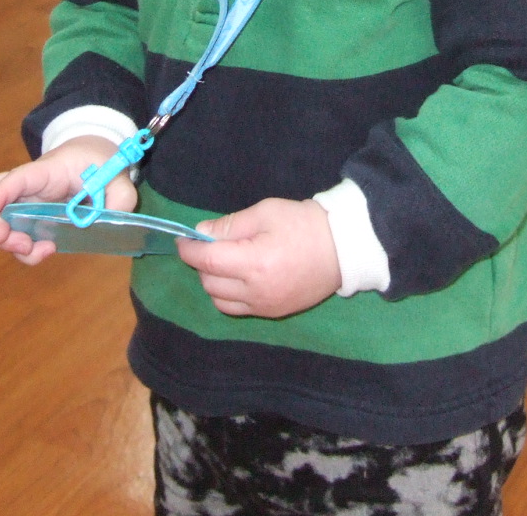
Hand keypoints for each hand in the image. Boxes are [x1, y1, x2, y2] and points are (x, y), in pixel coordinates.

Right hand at [0, 136, 137, 264]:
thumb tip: (112, 218)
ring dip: (9, 243)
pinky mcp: (32, 217)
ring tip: (35, 251)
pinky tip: (46, 250)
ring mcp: (27, 202)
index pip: (18, 178)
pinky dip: (25, 249)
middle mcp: (29, 187)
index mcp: (47, 171)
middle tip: (17, 243)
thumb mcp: (116, 174)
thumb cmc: (99, 161)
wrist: (93, 156)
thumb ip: (121, 196)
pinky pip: (17, 233)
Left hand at [176, 198, 340, 318]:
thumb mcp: (266, 212)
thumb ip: (230, 224)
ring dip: (213, 281)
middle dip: (202, 263)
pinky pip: (237, 309)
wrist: (343, 248)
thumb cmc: (304, 223)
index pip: (207, 261)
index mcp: (255, 263)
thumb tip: (200, 233)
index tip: (183, 240)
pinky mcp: (273, 312)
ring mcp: (265, 306)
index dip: (189, 250)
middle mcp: (256, 290)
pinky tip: (237, 278)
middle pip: (209, 282)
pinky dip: (227, 295)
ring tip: (223, 262)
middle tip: (208, 245)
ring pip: (219, 300)